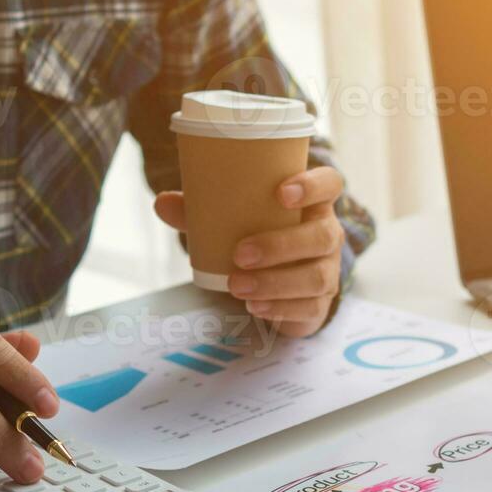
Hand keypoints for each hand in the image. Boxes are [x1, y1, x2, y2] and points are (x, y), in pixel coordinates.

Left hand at [156, 166, 345, 337]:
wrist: (277, 285)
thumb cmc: (257, 238)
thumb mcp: (232, 222)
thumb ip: (200, 211)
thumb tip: (162, 203)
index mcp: (312, 203)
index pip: (329, 184)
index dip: (312, 185)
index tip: (281, 192)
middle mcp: (328, 234)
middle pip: (323, 235)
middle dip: (281, 245)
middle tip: (239, 254)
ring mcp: (328, 270)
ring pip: (316, 275)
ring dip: (275, 282)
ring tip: (236, 286)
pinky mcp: (320, 303)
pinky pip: (309, 307)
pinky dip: (279, 307)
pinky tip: (255, 306)